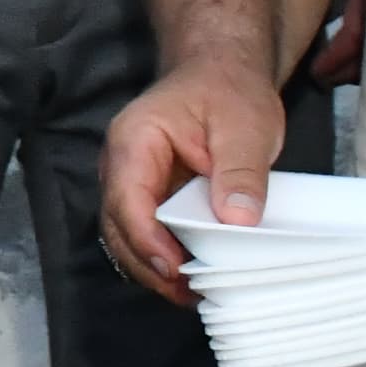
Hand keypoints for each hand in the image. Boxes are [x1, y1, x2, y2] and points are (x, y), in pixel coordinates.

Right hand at [99, 59, 290, 309]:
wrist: (222, 72)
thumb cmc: (229, 90)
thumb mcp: (245, 125)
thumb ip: (240, 172)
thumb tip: (238, 220)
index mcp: (134, 141)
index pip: (127, 200)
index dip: (147, 241)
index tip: (177, 270)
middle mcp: (121, 166)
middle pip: (119, 227)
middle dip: (149, 265)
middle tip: (190, 294)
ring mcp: (131, 183)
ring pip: (126, 236)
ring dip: (154, 268)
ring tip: (193, 293)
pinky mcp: (149, 197)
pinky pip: (146, 233)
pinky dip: (163, 257)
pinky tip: (192, 275)